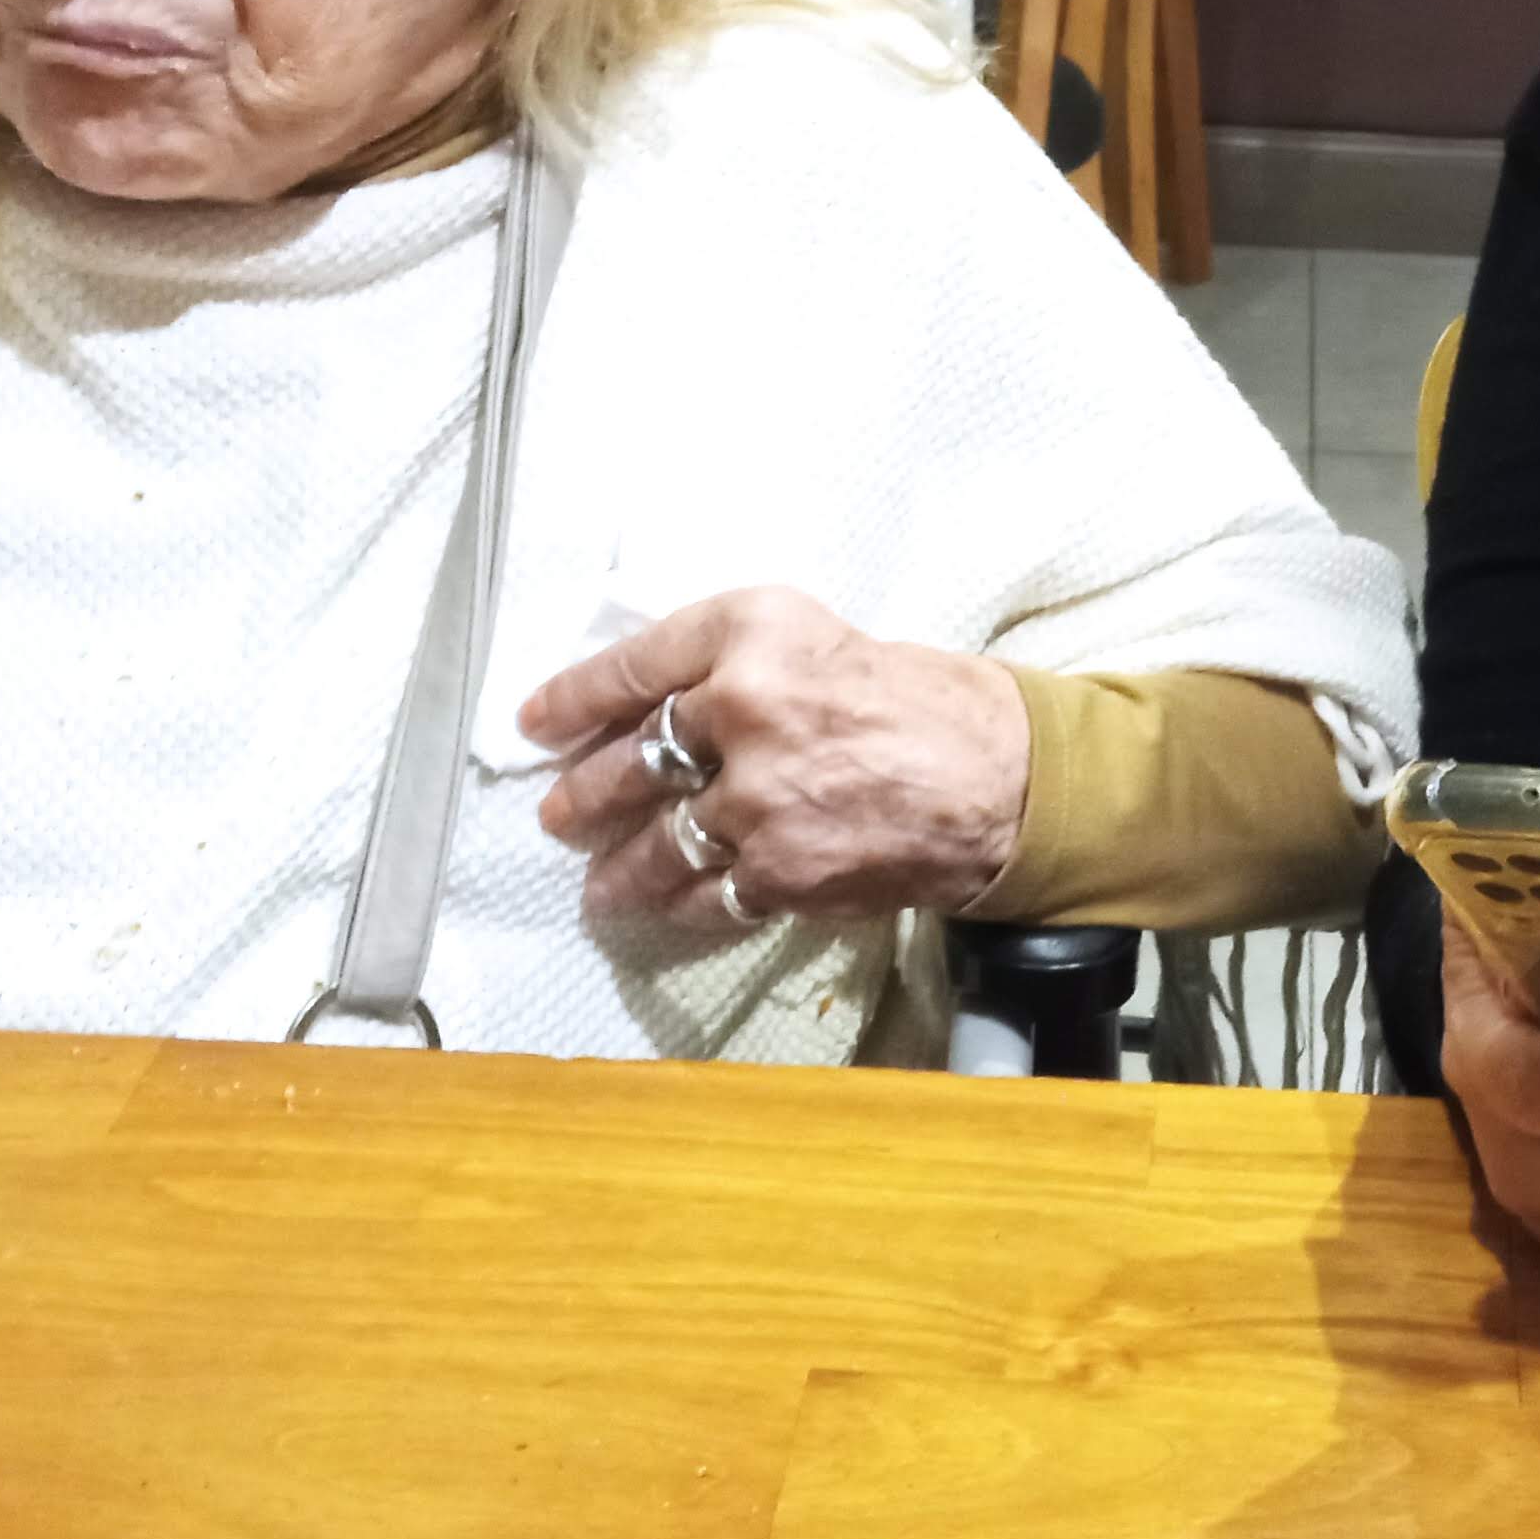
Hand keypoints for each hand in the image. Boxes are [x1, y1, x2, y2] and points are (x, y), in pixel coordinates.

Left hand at [518, 588, 1030, 931]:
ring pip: (655, 839)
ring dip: (617, 866)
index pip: (634, 665)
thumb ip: (735, 664)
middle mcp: (743, 705)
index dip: (574, 698)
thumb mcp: (818, 639)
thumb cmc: (922, 700)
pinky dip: (682, 904)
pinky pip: (706, 893)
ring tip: (596, 881)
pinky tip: (664, 909)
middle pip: (631, 756)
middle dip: (583, 792)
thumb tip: (652, 711)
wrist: (1002, 779)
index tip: (537, 722)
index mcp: (752, 630)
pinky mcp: (779, 869)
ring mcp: (755, 796)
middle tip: (558, 812)